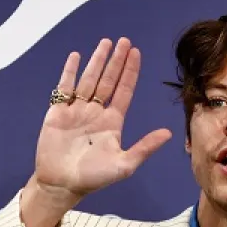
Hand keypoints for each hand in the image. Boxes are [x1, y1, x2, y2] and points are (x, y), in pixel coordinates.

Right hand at [33, 37, 172, 204]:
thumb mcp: (124, 164)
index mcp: (112, 122)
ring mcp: (76, 111)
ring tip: (105, 43)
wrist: (61, 184)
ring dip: (97, 61)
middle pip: (108, 80)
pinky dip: (70, 72)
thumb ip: (144, 147)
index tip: (136, 53)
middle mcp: (96, 112)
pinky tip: (76, 57)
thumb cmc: (93, 178)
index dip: (130, 72)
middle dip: (116, 61)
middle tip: (124, 41)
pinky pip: (64, 88)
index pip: (124, 91)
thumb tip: (169, 133)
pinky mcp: (57, 113)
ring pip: (89, 80)